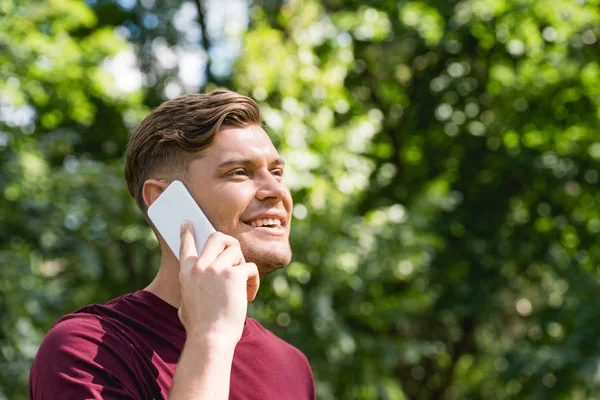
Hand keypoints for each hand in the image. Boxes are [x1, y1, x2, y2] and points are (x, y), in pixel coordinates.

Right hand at [177, 221, 259, 344]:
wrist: (210, 339)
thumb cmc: (199, 327)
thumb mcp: (186, 302)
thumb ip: (192, 286)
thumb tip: (198, 280)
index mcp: (186, 272)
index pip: (186, 244)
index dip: (188, 232)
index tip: (188, 223)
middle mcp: (200, 266)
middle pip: (217, 237)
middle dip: (229, 243)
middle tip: (235, 258)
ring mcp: (216, 268)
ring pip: (236, 250)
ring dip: (242, 265)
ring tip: (242, 285)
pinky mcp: (234, 275)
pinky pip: (249, 267)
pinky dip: (253, 281)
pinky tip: (249, 295)